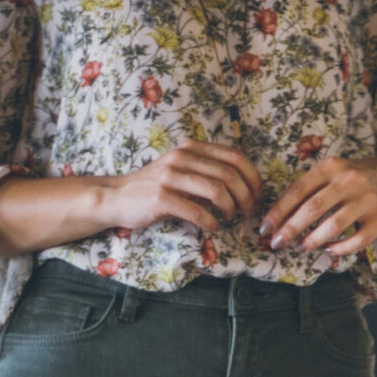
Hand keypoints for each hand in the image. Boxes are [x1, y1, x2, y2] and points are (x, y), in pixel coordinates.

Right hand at [100, 141, 261, 235]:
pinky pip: (198, 211)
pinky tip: (213, 227)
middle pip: (230, 175)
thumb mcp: (184, 171)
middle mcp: (181, 156)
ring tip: (230, 219)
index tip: (258, 197)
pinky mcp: (161, 197)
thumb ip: (209, 172)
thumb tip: (246, 187)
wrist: (118, 197)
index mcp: (191, 148)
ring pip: (217, 191)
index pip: (235, 156)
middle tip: (248, 214)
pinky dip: (212, 223)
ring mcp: (170, 175)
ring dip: (232, 209)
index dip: (254, 179)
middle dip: (247, 198)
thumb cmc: (157, 188)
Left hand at [261, 156, 376, 257]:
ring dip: (314, 240)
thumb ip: (309, 188)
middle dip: (291, 228)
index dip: (280, 211)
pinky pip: (358, 240)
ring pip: (334, 225)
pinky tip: (328, 251)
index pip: (298, 190)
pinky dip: (340, 248)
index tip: (266, 228)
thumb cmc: (352, 179)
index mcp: (330, 167)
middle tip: (277, 243)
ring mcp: (366, 200)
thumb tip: (279, 217)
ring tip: (301, 248)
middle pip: (313, 208)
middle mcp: (348, 181)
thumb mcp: (331, 173)